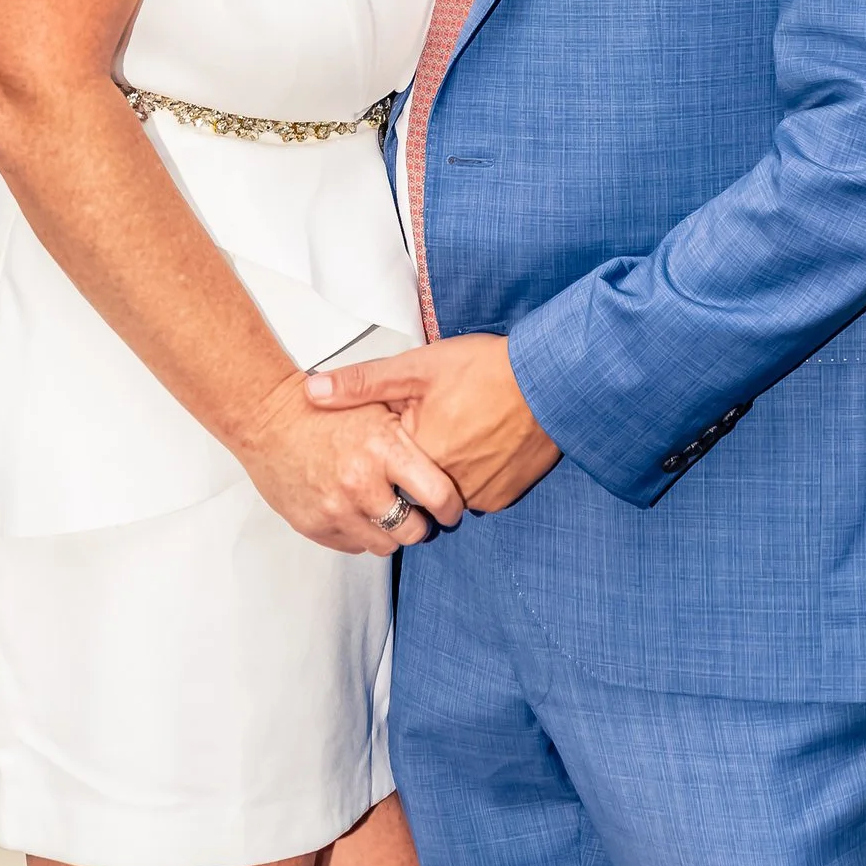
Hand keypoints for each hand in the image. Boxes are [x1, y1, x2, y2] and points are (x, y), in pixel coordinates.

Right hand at [241, 375, 465, 555]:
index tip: (450, 509)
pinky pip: (353, 546)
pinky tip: (354, 510)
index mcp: (383, 449)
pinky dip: (359, 533)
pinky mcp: (314, 526)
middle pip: (413, 531)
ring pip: (385, 545)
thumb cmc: (325, 412)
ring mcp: (336, 509)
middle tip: (417, 514)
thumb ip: (412, 436)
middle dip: (420, 525)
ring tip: (383, 511)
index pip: (438, 496)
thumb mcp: (376, 406)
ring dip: (389, 532)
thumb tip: (450, 459)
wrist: (268, 420)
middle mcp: (361, 483)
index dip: (451, 508)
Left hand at [306, 333, 559, 513]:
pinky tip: (483, 444)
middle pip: (412, 488)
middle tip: (435, 427)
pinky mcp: (503, 498)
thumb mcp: (417, 366)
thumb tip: (312, 393)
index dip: (386, 449)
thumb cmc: (485, 369)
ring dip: (445, 473)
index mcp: (417, 456)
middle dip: (414, 465)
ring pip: (445, 494)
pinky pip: (476, 495)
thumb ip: (361, 384)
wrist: (553, 380)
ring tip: (460, 432)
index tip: (398, 430)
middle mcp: (445, 488)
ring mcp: (477, 497)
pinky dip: (474, 476)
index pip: (382, 471)